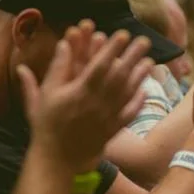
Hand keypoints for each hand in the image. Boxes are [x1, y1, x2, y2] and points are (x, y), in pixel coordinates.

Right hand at [19, 21, 152, 172]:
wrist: (56, 159)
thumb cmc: (47, 125)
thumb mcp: (43, 95)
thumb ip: (55, 69)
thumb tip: (62, 44)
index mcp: (80, 92)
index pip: (100, 65)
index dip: (112, 49)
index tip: (122, 34)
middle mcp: (98, 103)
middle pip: (119, 75)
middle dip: (132, 56)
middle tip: (144, 40)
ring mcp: (108, 117)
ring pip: (127, 92)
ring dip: (140, 75)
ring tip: (150, 60)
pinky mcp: (113, 129)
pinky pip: (129, 114)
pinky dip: (138, 101)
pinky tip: (145, 90)